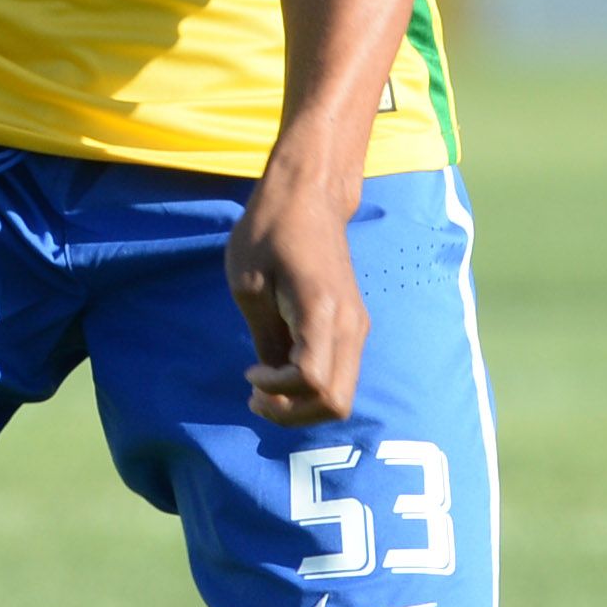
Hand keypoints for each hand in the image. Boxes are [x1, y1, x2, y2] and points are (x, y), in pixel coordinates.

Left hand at [225, 194, 370, 427]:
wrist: (311, 194)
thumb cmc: (271, 229)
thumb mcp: (250, 283)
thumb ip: (266, 337)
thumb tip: (274, 378)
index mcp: (322, 311)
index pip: (312, 381)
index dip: (278, 391)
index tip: (249, 373)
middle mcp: (350, 325)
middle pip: (336, 402)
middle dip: (293, 412)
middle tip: (257, 397)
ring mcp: (357, 326)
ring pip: (343, 395)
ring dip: (304, 404)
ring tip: (267, 389)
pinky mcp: (355, 325)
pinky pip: (341, 375)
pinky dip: (313, 388)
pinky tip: (283, 371)